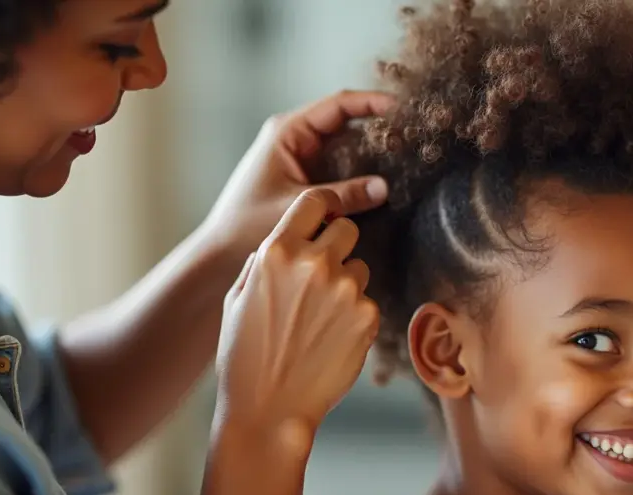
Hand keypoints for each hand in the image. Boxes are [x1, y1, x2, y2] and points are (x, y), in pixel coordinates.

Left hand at [201, 90, 394, 258]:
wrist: (220, 252)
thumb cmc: (247, 225)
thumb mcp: (298, 207)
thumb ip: (342, 197)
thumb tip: (385, 187)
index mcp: (288, 132)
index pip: (338, 105)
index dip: (371, 103)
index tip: (401, 108)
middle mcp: (296, 138)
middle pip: (347, 122)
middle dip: (379, 128)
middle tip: (411, 138)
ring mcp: (303, 158)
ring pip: (347, 146)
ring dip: (373, 152)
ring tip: (406, 158)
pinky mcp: (308, 179)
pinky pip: (341, 168)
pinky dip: (361, 173)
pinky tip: (384, 183)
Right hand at [215, 189, 379, 444]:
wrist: (268, 409)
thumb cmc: (244, 356)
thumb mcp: (237, 298)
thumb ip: (262, 260)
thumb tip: (283, 238)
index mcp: (276, 251)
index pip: (315, 200)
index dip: (325, 207)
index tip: (328, 218)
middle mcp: (313, 263)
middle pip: (347, 230)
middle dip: (338, 248)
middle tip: (322, 279)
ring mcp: (344, 290)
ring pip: (360, 268)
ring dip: (347, 285)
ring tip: (320, 320)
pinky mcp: (367, 317)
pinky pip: (368, 302)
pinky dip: (355, 318)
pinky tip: (331, 340)